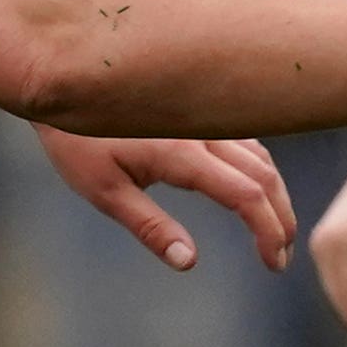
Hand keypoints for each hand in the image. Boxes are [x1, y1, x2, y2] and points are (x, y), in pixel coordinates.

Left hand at [43, 128, 295, 273]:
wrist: (65, 83)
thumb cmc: (78, 142)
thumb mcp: (104, 192)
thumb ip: (150, 227)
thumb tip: (189, 261)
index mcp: (182, 154)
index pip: (245, 196)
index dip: (268, 231)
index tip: (273, 263)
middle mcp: (203, 133)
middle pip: (265, 177)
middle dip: (281, 220)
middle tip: (281, 258)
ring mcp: (204, 120)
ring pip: (262, 158)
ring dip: (276, 197)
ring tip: (275, 229)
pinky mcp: (200, 115)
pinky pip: (247, 142)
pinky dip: (262, 172)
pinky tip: (257, 190)